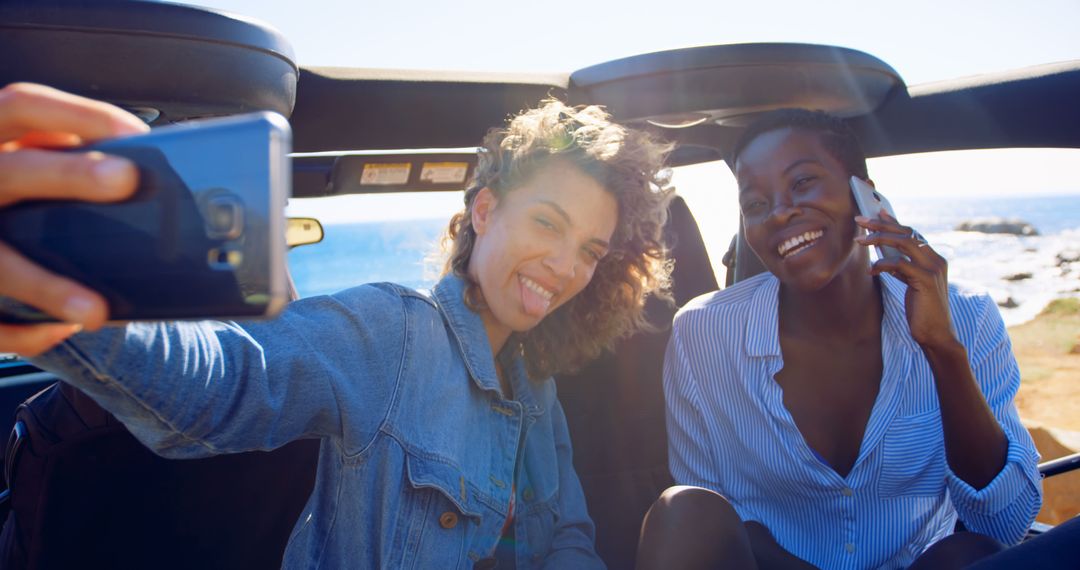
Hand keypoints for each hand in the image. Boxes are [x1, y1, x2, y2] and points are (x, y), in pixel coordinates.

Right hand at [0, 83, 147, 355]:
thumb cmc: (23, 198)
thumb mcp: (35, 168)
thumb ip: (71, 163)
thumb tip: (160, 173)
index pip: (21, 105)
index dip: (76, 113)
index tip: (135, 134)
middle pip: (10, 171)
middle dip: (67, 173)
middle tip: (127, 179)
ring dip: (45, 285)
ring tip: (96, 310)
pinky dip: (23, 330)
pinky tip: (61, 330)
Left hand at [855, 212, 957, 349]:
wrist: (936, 334)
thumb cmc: (921, 309)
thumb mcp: (911, 283)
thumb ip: (903, 268)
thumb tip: (885, 255)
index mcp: (934, 258)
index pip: (912, 233)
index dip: (894, 222)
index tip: (876, 213)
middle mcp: (936, 259)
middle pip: (907, 233)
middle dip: (882, 225)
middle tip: (861, 220)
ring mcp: (933, 268)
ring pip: (904, 243)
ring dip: (879, 238)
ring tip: (860, 240)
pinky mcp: (926, 280)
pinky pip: (900, 264)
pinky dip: (883, 264)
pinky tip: (872, 270)